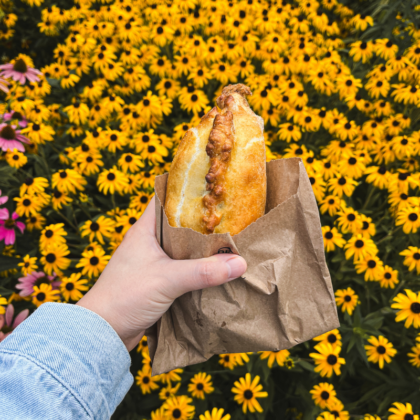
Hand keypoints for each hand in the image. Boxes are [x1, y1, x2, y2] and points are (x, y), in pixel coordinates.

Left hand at [76, 197, 246, 351]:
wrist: (102, 332)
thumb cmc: (126, 296)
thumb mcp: (168, 279)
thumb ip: (203, 271)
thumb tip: (239, 262)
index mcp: (144, 230)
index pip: (165, 200)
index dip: (186, 192)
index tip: (211, 190)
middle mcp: (148, 242)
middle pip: (179, 225)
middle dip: (202, 223)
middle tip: (228, 218)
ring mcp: (152, 262)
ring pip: (182, 249)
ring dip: (201, 250)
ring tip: (227, 244)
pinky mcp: (156, 281)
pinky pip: (181, 269)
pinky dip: (196, 269)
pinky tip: (214, 271)